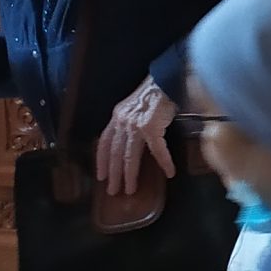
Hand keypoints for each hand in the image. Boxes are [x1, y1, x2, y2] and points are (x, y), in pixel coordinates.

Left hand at [96, 78, 177, 195]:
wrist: (167, 79)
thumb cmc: (155, 91)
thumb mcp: (134, 106)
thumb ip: (130, 120)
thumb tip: (132, 137)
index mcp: (117, 117)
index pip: (105, 143)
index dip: (102, 161)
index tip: (101, 177)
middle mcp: (123, 123)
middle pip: (116, 154)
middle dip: (113, 174)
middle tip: (113, 191)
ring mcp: (136, 126)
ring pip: (130, 156)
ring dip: (130, 175)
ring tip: (130, 189)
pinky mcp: (152, 128)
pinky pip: (158, 150)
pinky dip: (164, 162)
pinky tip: (169, 171)